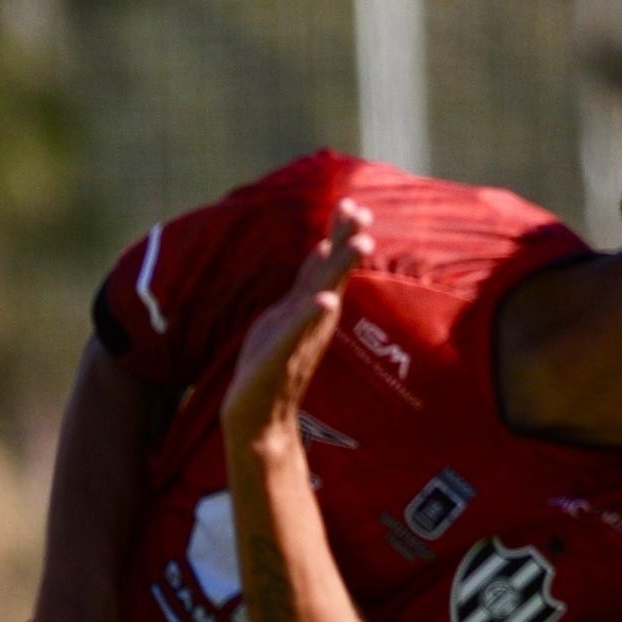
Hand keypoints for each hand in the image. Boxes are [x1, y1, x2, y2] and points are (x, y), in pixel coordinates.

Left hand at [220, 206, 370, 452]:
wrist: (258, 416)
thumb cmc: (270, 364)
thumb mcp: (286, 314)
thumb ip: (305, 283)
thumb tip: (323, 247)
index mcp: (309, 307)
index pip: (327, 264)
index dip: (339, 235)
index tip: (352, 204)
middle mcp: (310, 319)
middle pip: (332, 273)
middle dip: (347, 243)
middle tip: (363, 214)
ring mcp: (298, 337)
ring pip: (322, 296)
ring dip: (339, 270)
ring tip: (357, 244)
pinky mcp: (280, 357)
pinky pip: (297, 332)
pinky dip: (311, 315)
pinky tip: (324, 299)